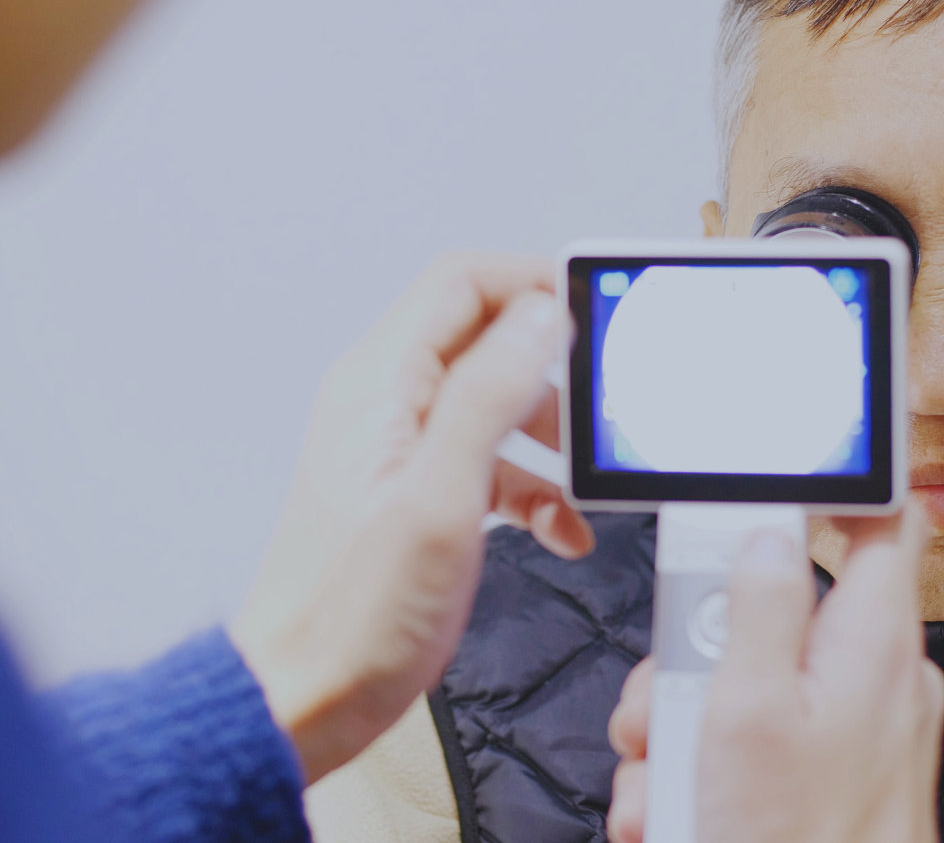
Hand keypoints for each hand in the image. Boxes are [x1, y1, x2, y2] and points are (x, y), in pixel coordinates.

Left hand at [232, 253, 593, 783]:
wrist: (302, 700)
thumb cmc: (352, 618)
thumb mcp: (438, 501)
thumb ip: (488, 397)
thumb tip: (540, 318)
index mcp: (381, 386)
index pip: (465, 283)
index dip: (536, 283)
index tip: (596, 312)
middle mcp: (384, 404)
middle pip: (487, 336)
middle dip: (556, 368)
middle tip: (602, 405)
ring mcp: (397, 448)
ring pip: (494, 401)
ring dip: (551, 435)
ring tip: (586, 480)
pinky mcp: (412, 491)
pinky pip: (487, 459)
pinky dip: (533, 484)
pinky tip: (560, 527)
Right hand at [607, 510, 943, 842]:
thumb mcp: (747, 715)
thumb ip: (755, 607)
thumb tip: (766, 533)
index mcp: (870, 642)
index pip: (881, 521)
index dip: (836, 487)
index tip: (776, 478)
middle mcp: (874, 677)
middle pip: (780, 608)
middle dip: (700, 650)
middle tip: (666, 704)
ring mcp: (857, 730)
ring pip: (756, 679)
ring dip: (687, 725)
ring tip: (662, 785)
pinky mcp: (834, 776)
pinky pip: (764, 739)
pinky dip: (710, 768)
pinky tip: (676, 812)